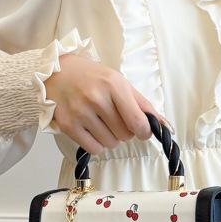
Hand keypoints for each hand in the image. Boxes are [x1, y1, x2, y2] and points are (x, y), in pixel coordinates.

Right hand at [43, 53, 169, 154]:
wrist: (57, 73)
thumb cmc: (91, 78)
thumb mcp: (119, 82)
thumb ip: (142, 104)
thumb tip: (163, 124)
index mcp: (113, 85)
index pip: (137, 121)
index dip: (144, 131)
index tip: (142, 130)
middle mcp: (96, 98)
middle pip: (125, 135)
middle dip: (124, 131)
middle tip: (114, 119)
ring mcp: (81, 112)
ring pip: (110, 143)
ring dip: (110, 138)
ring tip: (101, 122)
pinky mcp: (68, 125)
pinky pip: (94, 148)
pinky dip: (97, 144)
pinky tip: (92, 130)